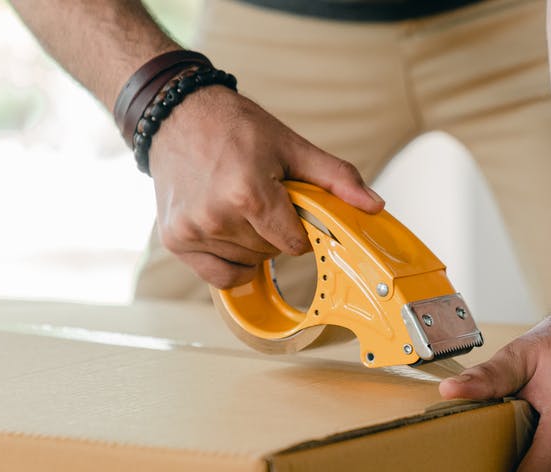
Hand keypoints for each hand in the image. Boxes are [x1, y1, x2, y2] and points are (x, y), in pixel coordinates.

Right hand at [146, 86, 383, 287]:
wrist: (177, 115)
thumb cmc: (235, 127)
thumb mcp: (292, 146)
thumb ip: (336, 178)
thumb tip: (374, 206)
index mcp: (248, 193)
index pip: (294, 243)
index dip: (299, 229)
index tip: (290, 207)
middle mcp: (217, 217)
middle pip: (270, 254)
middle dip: (274, 232)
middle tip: (260, 198)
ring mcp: (192, 231)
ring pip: (246, 263)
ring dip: (251, 244)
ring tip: (237, 205)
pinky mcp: (175, 240)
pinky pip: (219, 276)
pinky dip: (230, 262)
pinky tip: (227, 233)